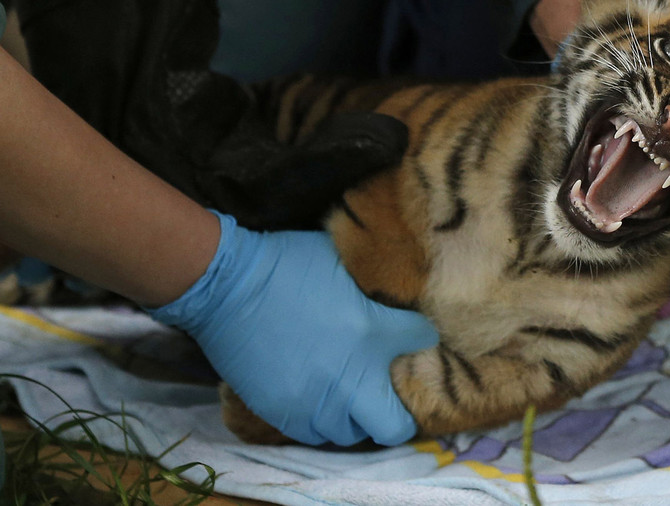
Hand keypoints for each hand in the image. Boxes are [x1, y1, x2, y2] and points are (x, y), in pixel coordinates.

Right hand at [149, 212, 437, 445]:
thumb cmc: (287, 262)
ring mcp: (316, 401)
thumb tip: (393, 287)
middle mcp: (352, 377)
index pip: (422, 340)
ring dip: (355, 415)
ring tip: (349, 393)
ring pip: (352, 433)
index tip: (412, 331)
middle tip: (385, 388)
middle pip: (395, 423)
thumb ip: (374, 284)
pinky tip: (318, 397)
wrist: (226, 284)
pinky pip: (314, 433)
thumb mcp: (343, 259)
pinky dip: (321, 419)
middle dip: (396, 409)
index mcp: (372, 331)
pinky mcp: (284, 412)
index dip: (420, 334)